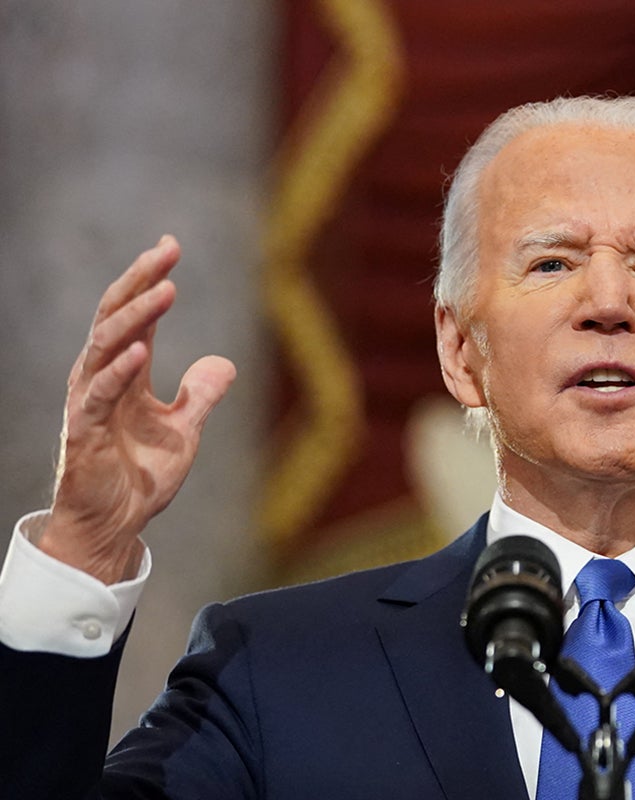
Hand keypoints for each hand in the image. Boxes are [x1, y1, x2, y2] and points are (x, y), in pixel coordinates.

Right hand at [38, 236, 236, 584]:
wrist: (115, 525)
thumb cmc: (139, 476)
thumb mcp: (184, 430)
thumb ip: (201, 395)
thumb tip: (224, 362)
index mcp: (124, 374)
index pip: (136, 315)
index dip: (150, 280)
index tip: (171, 245)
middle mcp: (101, 379)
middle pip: (116, 317)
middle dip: (141, 282)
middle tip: (166, 252)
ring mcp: (89, 403)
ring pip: (106, 346)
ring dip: (136, 317)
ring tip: (164, 289)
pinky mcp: (83, 433)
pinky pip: (98, 395)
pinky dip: (119, 371)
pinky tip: (140, 350)